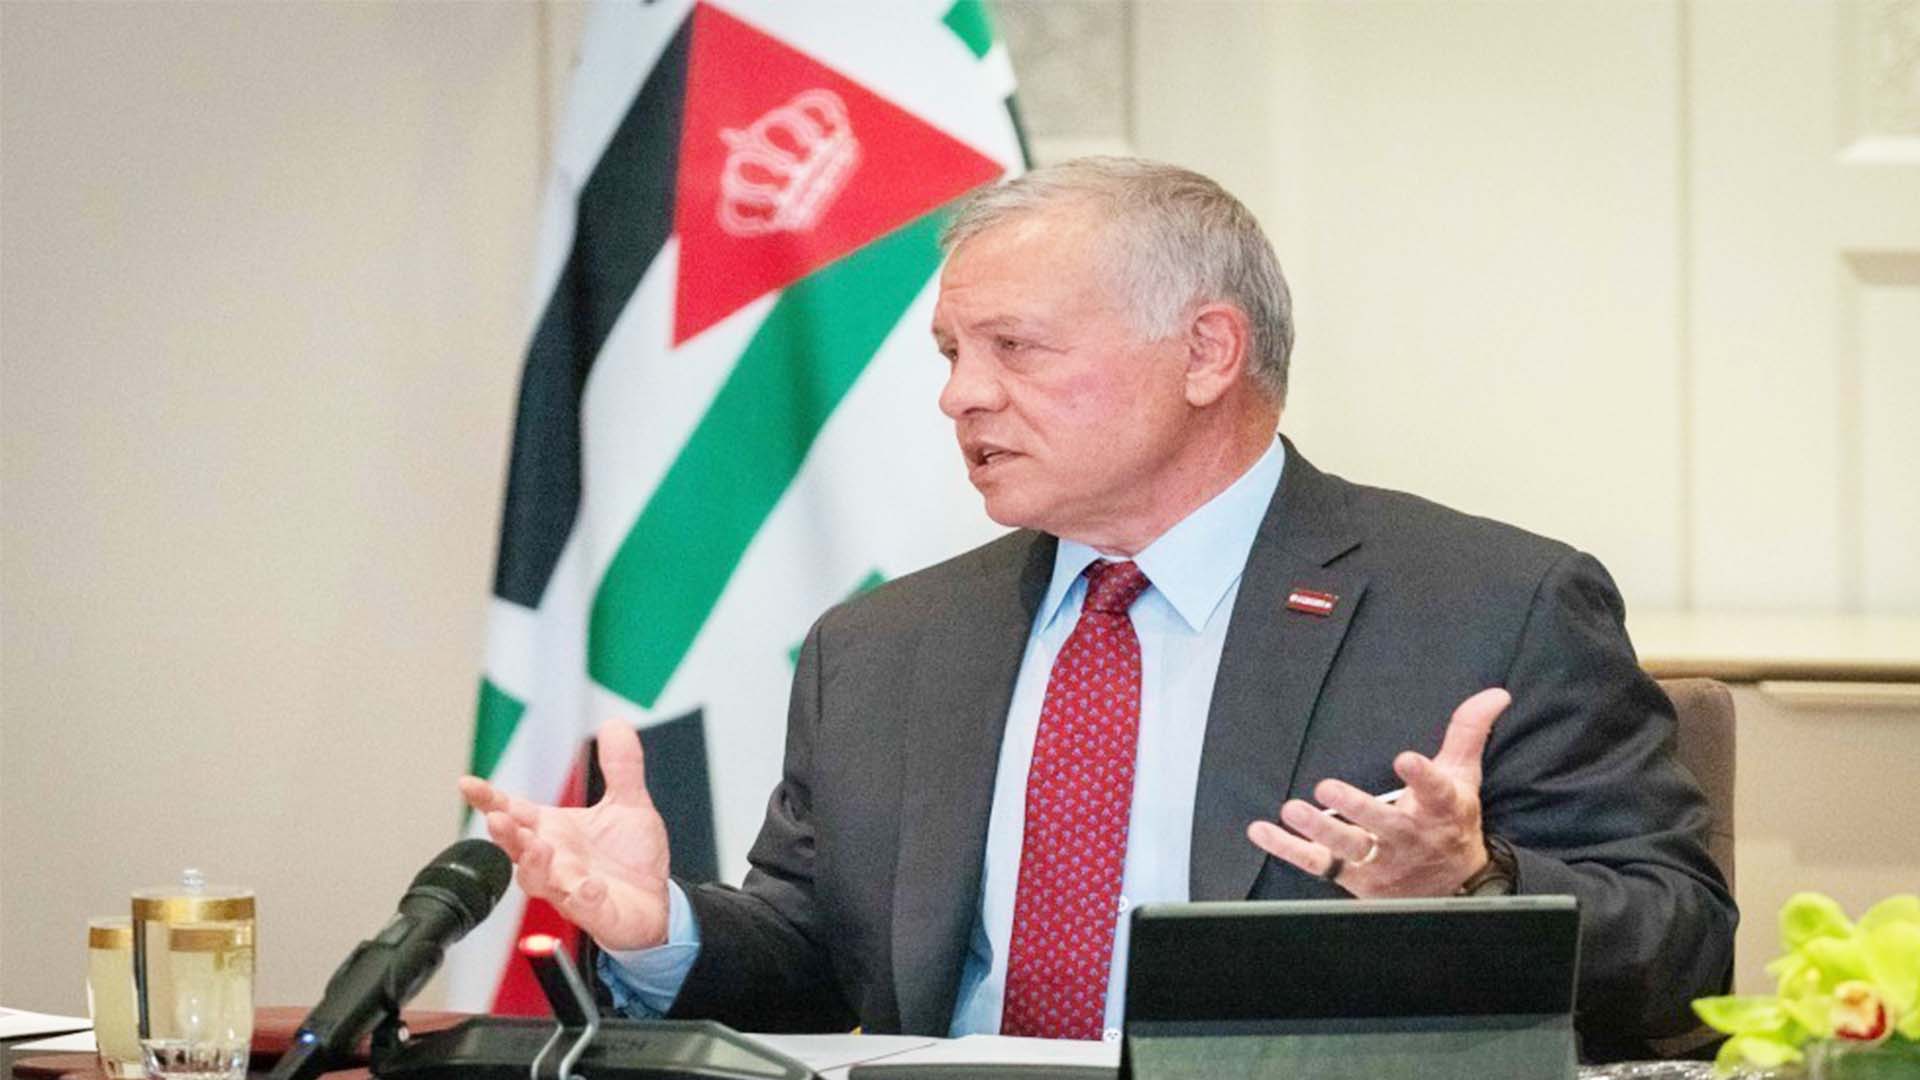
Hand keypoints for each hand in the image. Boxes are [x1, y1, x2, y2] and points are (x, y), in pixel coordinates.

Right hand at [458, 719, 672, 949]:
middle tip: (497, 819)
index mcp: (553, 831)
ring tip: (539, 848)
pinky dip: (584, 897)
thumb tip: (615, 724)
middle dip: (506, 834)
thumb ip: (620, 766)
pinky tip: (590, 887)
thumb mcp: (629, 803)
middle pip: (517, 847)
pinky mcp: (596, 912)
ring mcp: (570, 888)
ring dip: (535, 865)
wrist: (654, 904)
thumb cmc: (629, 858)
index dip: (489, 799)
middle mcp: (554, 860)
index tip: (467, 783)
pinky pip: (584, 907)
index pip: (514, 811)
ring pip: (539, 880)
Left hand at [1245, 687, 1510, 896]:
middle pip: (1383, 824)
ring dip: (1318, 830)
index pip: (1434, 791)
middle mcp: (1409, 837)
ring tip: (1292, 810)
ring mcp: (1380, 860)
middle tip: (1327, 788)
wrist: (1453, 888)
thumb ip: (1469, 732)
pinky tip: (1261, 831)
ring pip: (1348, 848)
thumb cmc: (1451, 821)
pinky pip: (1316, 865)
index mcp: (1439, 809)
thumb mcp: (1464, 777)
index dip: (1421, 776)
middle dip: (1355, 808)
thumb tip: (1496, 693)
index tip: (1406, 759)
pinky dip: (1286, 849)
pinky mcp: (1353, 877)